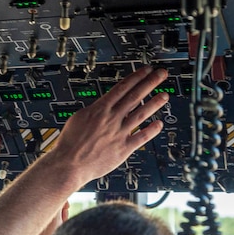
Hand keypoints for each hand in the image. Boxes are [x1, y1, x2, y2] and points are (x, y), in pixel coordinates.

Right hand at [51, 66, 168, 182]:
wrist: (69, 164)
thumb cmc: (69, 144)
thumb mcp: (78, 118)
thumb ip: (93, 111)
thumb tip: (101, 105)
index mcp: (99, 110)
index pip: (121, 88)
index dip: (136, 77)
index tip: (145, 71)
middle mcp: (111, 119)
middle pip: (134, 97)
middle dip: (150, 83)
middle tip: (161, 74)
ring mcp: (119, 133)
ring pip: (141, 114)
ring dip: (154, 103)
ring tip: (165, 95)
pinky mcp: (123, 148)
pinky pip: (141, 137)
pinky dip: (152, 130)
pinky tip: (159, 124)